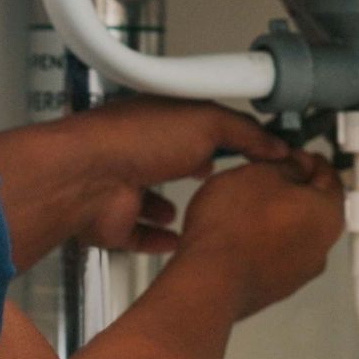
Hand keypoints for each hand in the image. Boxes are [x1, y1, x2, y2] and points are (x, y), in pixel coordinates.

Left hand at [68, 97, 290, 254]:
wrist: (87, 177)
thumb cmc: (132, 138)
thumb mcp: (206, 121)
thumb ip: (243, 131)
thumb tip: (272, 143)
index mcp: (158, 118)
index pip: (198, 124)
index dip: (228, 135)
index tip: (255, 150)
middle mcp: (137, 149)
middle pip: (172, 160)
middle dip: (197, 168)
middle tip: (227, 182)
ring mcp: (123, 186)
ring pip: (152, 199)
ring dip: (173, 207)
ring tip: (200, 213)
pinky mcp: (113, 222)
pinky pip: (137, 234)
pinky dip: (156, 239)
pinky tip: (175, 241)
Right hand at [175, 151, 344, 319]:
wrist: (208, 281)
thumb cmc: (233, 230)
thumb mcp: (260, 172)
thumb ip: (285, 164)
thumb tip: (293, 164)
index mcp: (327, 213)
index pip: (328, 174)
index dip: (305, 157)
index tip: (291, 155)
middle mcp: (320, 246)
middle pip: (311, 206)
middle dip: (289, 189)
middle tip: (264, 176)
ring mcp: (298, 272)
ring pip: (292, 232)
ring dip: (274, 217)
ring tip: (243, 206)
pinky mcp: (275, 286)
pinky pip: (274, 254)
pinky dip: (261, 241)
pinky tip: (238, 233)